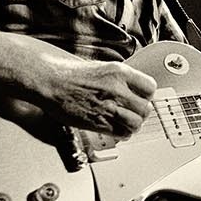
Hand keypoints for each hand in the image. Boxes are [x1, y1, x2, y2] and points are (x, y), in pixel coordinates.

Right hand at [37, 54, 156, 136]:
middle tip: (135, 113)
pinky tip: (118, 130)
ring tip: (128, 123)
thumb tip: (133, 89)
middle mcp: (117, 89)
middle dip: (141, 112)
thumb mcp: (102, 67)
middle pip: (145, 108)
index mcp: (119, 72)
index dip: (147, 95)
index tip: (142, 98)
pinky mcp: (98, 122)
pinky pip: (121, 133)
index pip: (150, 87)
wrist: (51, 82)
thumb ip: (120, 79)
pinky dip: (122, 134)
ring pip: (136, 123)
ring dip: (133, 125)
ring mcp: (108, 107)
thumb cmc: (70, 74)